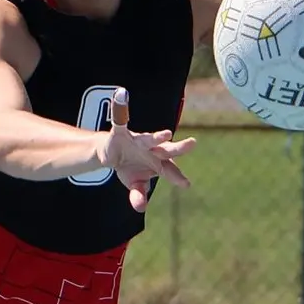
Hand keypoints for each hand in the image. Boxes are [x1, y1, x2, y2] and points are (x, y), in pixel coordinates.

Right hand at [97, 88, 195, 211]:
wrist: (110, 153)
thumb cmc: (129, 167)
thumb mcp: (134, 184)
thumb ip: (138, 195)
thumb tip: (141, 207)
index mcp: (158, 163)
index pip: (171, 170)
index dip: (178, 177)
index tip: (186, 184)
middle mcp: (152, 150)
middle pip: (168, 150)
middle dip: (179, 148)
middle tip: (193, 143)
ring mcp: (138, 141)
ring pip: (149, 139)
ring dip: (157, 136)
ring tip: (167, 134)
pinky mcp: (121, 133)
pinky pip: (120, 121)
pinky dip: (120, 110)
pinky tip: (121, 96)